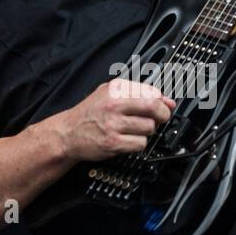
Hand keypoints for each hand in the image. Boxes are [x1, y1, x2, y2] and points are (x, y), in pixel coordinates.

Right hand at [60, 79, 175, 162]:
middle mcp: (114, 104)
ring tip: (135, 130)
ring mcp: (113, 124)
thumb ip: (138, 94)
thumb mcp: (110, 94)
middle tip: (159, 119)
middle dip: (162, 115)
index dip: (162, 101)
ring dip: (147, 131)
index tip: (164, 106)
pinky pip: (140, 144)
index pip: (151, 92)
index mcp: (116, 89)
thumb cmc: (90, 113)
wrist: (68, 133)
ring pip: (149, 128)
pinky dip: (138, 144)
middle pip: (154, 107)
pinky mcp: (113, 143)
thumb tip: (168, 101)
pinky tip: (128, 140)